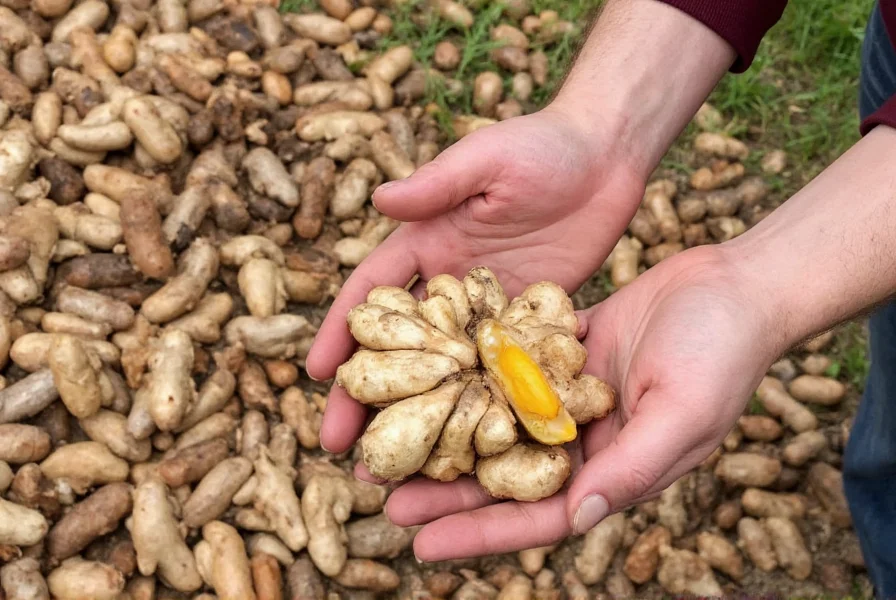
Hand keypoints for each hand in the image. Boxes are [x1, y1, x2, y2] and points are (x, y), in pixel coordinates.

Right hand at [305, 106, 645, 451]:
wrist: (607, 157)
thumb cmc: (541, 147)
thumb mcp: (484, 160)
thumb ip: (436, 185)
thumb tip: (380, 198)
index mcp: (426, 244)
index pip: (374, 297)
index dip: (341, 334)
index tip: (315, 375)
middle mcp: (451, 286)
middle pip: (403, 349)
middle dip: (371, 395)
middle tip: (344, 446)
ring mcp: (490, 311)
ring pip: (448, 372)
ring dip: (423, 415)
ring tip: (400, 467)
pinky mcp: (530, 325)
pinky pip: (501, 372)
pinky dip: (484, 407)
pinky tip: (473, 448)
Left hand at [380, 244, 785, 560]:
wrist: (736, 283)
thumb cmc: (722, 353)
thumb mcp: (681, 415)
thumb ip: (630, 469)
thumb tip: (577, 519)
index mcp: (613, 468)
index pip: (538, 515)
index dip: (480, 533)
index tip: (422, 546)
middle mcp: (585, 437)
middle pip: (503, 471)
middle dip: (444, 486)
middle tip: (380, 489)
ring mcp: (571, 393)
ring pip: (497, 419)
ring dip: (447, 427)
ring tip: (389, 434)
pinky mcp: (564, 350)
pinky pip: (511, 364)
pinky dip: (473, 369)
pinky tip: (429, 367)